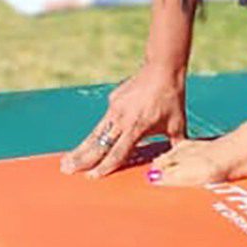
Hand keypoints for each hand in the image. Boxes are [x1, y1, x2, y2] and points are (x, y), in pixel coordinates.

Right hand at [61, 67, 187, 176]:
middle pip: (98, 144)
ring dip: (80, 148)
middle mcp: (122, 119)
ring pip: (95, 133)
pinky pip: (105, 121)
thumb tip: (181, 163)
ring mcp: (115, 109)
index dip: (105, 166)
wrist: (162, 70)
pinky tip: (88, 144)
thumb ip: (176, 146)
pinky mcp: (113, 100)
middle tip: (66, 170)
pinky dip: (97, 133)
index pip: (118, 152)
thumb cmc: (171, 99)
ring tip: (65, 160)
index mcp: (137, 127)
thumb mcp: (177, 125)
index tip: (92, 177)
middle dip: (82, 159)